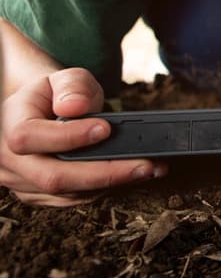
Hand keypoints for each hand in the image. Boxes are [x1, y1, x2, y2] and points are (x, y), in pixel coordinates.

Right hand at [0, 68, 164, 205]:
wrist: (43, 112)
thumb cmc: (55, 94)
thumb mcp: (64, 78)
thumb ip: (72, 86)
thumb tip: (75, 107)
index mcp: (9, 124)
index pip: (29, 137)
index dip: (69, 137)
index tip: (106, 128)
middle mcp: (9, 159)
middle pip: (52, 177)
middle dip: (103, 173)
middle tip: (144, 165)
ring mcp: (22, 181)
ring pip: (66, 193)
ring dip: (111, 184)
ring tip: (149, 169)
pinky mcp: (39, 195)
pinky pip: (72, 199)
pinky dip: (104, 189)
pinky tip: (131, 176)